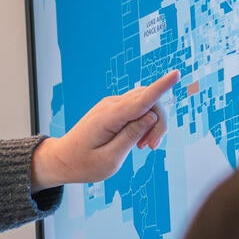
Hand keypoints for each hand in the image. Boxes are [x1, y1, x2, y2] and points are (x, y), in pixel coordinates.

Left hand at [31, 70, 180, 190]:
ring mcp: (112, 105)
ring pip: (147, 104)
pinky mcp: (115, 109)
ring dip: (152, 125)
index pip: (140, 100)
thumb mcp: (109, 159)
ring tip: (142, 147)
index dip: (161, 87)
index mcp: (108, 118)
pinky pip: (139, 108)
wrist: (62, 159)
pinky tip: (137, 142)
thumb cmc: (83, 164)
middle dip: (159, 124)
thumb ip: (131, 137)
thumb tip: (151, 116)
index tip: (176, 74)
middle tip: (150, 148)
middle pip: (150, 102)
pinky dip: (144, 124)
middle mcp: (111, 105)